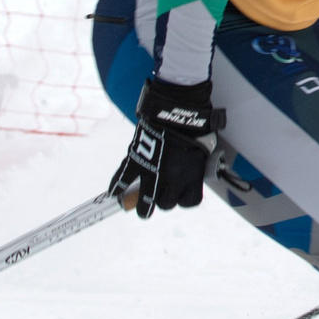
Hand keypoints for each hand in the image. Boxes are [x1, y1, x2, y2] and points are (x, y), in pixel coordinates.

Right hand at [110, 76, 220, 217]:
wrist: (176, 108)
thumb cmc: (194, 125)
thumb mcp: (204, 149)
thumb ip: (196, 166)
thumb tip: (194, 172)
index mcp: (191, 177)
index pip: (190, 202)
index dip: (186, 198)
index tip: (183, 195)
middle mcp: (172, 179)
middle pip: (166, 204)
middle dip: (164, 201)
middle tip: (160, 198)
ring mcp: (153, 171)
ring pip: (146, 200)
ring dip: (143, 207)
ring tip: (139, 210)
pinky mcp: (136, 159)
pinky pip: (123, 178)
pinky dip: (117, 186)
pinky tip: (113, 193)